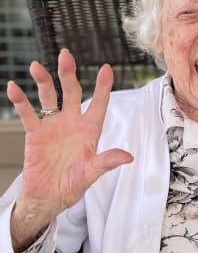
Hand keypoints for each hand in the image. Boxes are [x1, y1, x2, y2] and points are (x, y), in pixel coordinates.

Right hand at [7, 50, 132, 249]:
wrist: (48, 196)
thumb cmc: (73, 184)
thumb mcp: (92, 174)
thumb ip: (106, 162)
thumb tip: (127, 157)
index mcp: (90, 130)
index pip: (100, 103)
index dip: (103, 86)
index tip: (106, 68)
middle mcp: (73, 122)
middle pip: (73, 92)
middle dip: (69, 74)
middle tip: (66, 55)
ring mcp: (53, 126)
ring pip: (49, 97)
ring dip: (44, 81)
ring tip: (37, 66)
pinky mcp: (35, 133)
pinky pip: (27, 114)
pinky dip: (21, 101)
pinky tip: (14, 88)